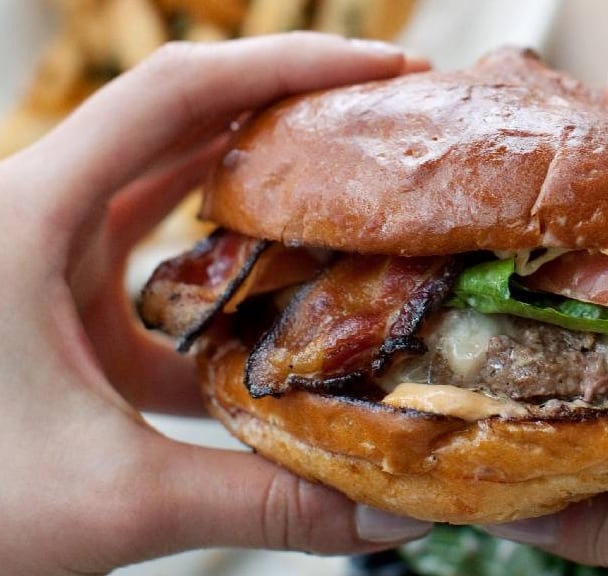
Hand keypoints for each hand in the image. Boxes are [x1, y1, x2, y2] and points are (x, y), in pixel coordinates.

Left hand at [0, 34, 432, 574]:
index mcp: (31, 216)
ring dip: (258, 184)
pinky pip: (153, 257)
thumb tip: (389, 523)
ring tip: (350, 191)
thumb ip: (258, 506)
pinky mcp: (52, 301)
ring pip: (169, 185)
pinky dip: (220, 267)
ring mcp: (43, 255)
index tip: (386, 71)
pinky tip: (275, 303)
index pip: (179, 93)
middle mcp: (38, 213)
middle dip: (292, 107)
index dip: (291, 63)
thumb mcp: (111, 499)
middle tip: (387, 120)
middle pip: (185, 119)